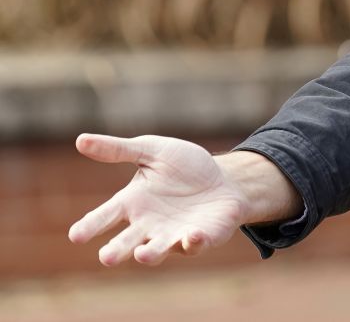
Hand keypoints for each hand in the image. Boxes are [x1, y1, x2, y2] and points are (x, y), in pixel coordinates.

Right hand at [68, 134, 261, 265]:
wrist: (225, 179)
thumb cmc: (184, 167)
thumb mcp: (152, 151)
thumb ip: (119, 150)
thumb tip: (79, 140)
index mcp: (132, 203)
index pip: (105, 216)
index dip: (91, 226)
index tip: (75, 235)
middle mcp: (148, 225)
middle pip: (127, 242)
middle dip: (117, 250)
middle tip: (107, 258)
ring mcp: (173, 235)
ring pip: (157, 250)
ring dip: (150, 254)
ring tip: (142, 255)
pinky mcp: (200, 239)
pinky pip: (194, 244)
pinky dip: (193, 242)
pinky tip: (192, 235)